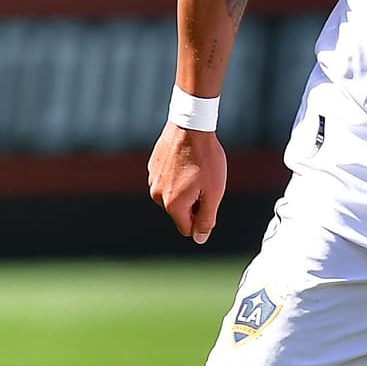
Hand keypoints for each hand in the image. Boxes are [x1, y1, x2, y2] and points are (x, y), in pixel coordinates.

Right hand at [147, 125, 227, 244]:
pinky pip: (167, 181)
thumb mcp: (214, 193)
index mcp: (172, 205)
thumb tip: (199, 239)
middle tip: (204, 181)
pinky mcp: (152, 167)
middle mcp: (157, 195)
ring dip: (186, 189)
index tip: (209, 198)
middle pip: (180, 213)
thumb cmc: (206, 160)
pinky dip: (177, 176)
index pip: (187, 229)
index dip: (202, 217)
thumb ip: (206, 220)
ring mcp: (152, 180)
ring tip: (196, 169)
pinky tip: (187, 161)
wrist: (191, 126)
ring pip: (173, 196)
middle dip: (194, 203)